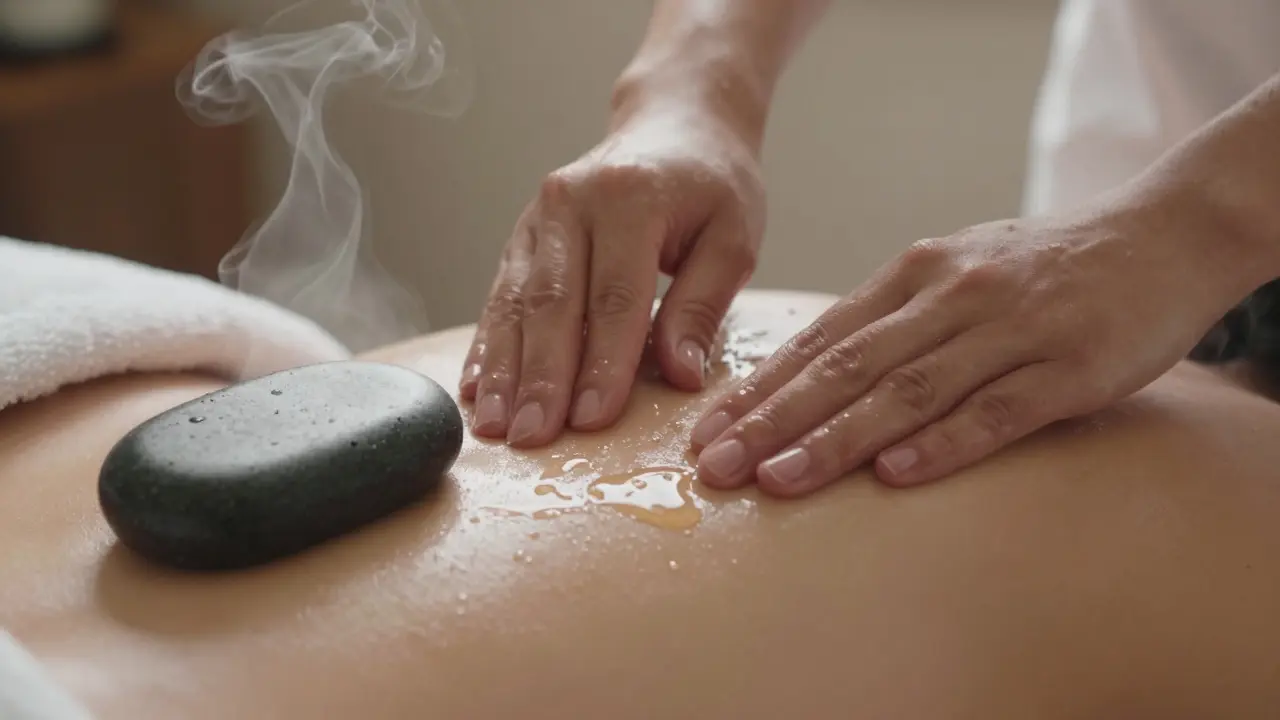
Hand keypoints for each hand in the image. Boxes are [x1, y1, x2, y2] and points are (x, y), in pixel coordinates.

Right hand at [461, 106, 764, 446]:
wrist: (673, 124)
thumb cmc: (711, 186)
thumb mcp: (733, 237)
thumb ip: (703, 305)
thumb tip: (679, 375)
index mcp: (631, 198)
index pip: (615, 295)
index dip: (602, 362)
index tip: (591, 418)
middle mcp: (572, 202)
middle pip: (553, 303)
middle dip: (541, 377)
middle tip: (534, 437)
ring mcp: (537, 217)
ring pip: (515, 302)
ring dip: (504, 370)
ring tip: (496, 427)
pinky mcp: (520, 235)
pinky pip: (498, 295)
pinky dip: (487, 346)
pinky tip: (477, 391)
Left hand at [689, 207, 1250, 494]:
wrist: (1163, 234)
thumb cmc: (1042, 266)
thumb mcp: (956, 271)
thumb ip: (893, 318)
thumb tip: (813, 373)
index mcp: (915, 273)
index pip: (820, 338)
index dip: (759, 389)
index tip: (704, 432)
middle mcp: (951, 296)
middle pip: (847, 366)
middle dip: (773, 420)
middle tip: (715, 467)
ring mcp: (1011, 330)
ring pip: (908, 389)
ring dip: (837, 438)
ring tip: (778, 480)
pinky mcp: (1070, 366)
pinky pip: (997, 409)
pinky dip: (943, 442)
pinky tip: (894, 475)